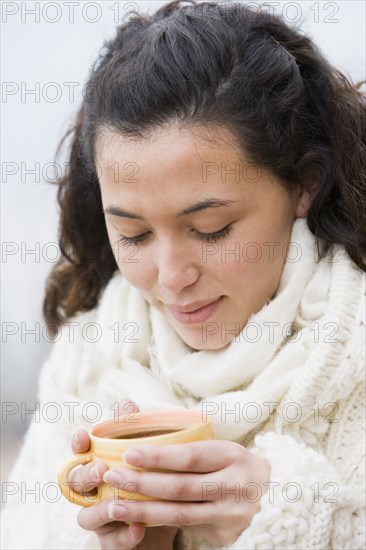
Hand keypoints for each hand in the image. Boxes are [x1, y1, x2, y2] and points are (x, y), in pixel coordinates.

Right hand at [68, 400, 178, 548]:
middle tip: (101, 468)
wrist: (168, 521)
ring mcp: (100, 520)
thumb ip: (133, 431)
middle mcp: (94, 493)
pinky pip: (112, 542)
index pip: (80, 454)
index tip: (83, 435)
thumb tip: (125, 403)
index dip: (78, 445)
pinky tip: (138, 527)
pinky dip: (124, 535)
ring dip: (101, 509)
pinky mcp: (112, 543)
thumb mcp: (146, 455)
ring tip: (117, 504)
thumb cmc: (151, 481)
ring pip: (86, 517)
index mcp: (99, 467)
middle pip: (76, 484)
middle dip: (86, 475)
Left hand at [100, 440, 270, 546]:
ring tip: (115, 503)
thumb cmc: (236, 466)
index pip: (190, 456)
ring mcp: (232, 514)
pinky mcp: (226, 534)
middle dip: (141, 483)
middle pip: (181, 487)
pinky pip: (187, 528)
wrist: (276, 498)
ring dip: (143, 509)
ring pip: (180, 513)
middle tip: (112, 476)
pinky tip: (137, 518)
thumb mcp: (222, 449)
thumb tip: (142, 442)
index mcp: (232, 456)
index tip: (128, 453)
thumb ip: (190, 448)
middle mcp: (235, 486)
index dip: (158, 456)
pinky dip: (159, 522)